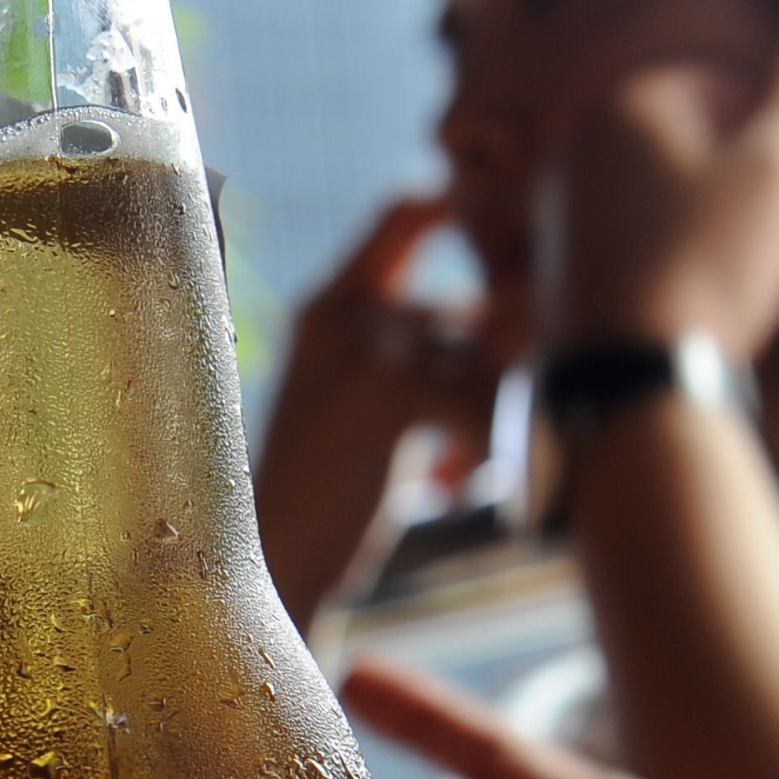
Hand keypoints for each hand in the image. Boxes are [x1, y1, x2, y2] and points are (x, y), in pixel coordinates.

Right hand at [253, 195, 508, 627]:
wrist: (266, 567)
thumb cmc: (326, 495)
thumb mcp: (365, 401)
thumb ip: (419, 346)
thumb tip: (512, 310)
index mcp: (326, 303)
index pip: (408, 211)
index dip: (466, 231)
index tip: (486, 306)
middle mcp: (339, 308)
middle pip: (468, 312)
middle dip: (487, 381)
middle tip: (469, 440)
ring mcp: (361, 344)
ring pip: (483, 359)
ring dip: (483, 424)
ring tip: (450, 471)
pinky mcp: (386, 391)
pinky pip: (481, 402)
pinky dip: (476, 455)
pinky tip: (444, 491)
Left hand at [538, 0, 778, 354]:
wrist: (628, 382)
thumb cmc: (710, 265)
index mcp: (624, 104)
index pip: (734, 96)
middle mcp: (576, 147)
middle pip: (704, 160)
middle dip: (773, 212)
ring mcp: (557, 211)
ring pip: (676, 209)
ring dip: (738, 248)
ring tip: (767, 305)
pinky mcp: (553, 269)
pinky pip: (639, 251)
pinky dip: (684, 275)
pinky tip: (707, 324)